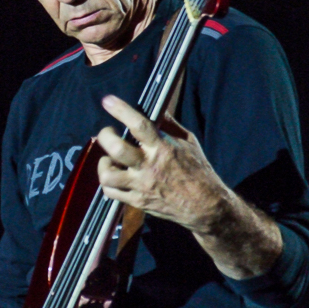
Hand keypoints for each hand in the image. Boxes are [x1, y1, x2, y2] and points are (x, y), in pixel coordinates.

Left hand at [97, 95, 226, 232]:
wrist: (205, 206)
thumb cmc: (198, 170)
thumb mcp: (188, 142)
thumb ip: (169, 125)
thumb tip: (155, 108)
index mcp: (163, 148)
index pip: (139, 125)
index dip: (121, 111)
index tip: (108, 101)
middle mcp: (150, 166)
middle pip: (116, 149)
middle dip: (105, 136)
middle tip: (108, 133)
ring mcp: (141, 186)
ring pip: (108, 175)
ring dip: (103, 164)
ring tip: (110, 160)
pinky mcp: (137, 201)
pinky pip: (111, 192)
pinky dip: (108, 183)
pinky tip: (115, 176)